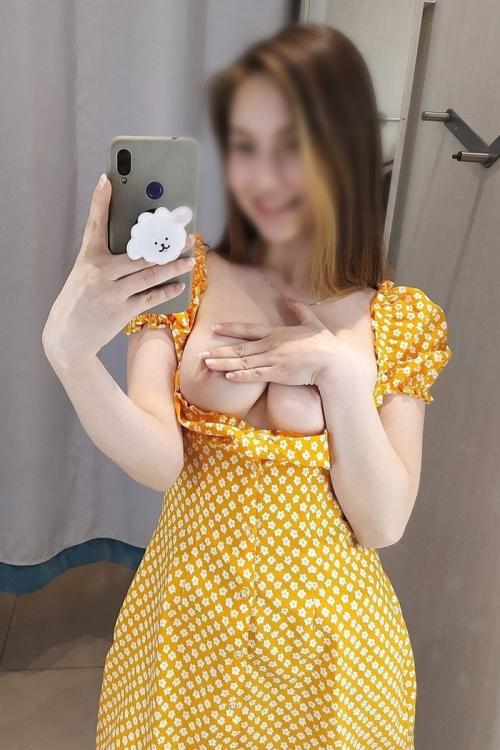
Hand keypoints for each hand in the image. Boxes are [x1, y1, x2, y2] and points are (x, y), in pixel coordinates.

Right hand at [42, 174, 195, 365]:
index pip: (94, 224)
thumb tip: (136, 249)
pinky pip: (150, 298)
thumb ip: (105, 262)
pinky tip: (179, 286)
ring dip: (172, 266)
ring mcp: (111, 292)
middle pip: (138, 252)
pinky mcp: (121, 310)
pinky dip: (166, 291)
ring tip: (189, 259)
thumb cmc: (78, 303)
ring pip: (149, 274)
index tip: (106, 179)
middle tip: (183, 234)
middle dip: (163, 242)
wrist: (66, 338)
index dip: (99, 201)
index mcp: (87, 259)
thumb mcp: (84, 277)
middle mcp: (99, 272)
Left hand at [200, 296, 346, 386]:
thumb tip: (288, 296)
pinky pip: (255, 375)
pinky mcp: (278, 374)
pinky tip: (227, 376)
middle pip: (240, 348)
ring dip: (224, 363)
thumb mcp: (311, 322)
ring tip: (207, 364)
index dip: (230, 329)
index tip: (215, 328)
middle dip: (219, 350)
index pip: (248, 329)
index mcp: (277, 333)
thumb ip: (298, 309)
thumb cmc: (324, 344)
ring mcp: (273, 360)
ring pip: (243, 362)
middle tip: (202, 353)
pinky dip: (240, 376)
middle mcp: (271, 346)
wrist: (333, 363)